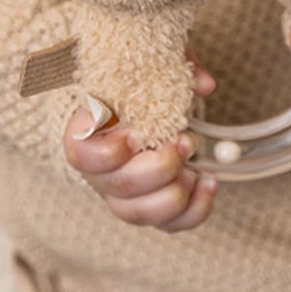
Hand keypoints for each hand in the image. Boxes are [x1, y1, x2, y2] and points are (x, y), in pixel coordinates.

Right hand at [62, 55, 217, 232]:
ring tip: (194, 167)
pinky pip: (169, 224)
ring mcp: (123, 196)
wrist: (130, 115)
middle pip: (120, 185)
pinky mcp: (150, 210)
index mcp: (87, 136)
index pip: (82, 154)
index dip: (109, 151)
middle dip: (158, 168)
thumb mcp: (148, 67)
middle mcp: (100, 173)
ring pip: (140, 213)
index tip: (137, 133)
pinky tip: (208, 182)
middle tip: (183, 142)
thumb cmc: (133, 89)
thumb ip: (173, 67)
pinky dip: (194, 209)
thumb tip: (203, 84)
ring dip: (173, 193)